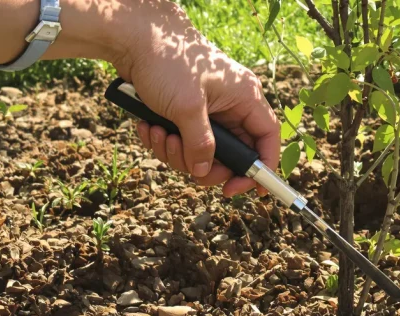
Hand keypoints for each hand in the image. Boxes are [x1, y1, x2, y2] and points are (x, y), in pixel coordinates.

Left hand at [113, 2, 279, 196]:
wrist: (132, 39)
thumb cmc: (167, 61)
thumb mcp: (186, 107)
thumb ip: (200, 144)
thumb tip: (204, 172)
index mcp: (245, 98)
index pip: (267, 138)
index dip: (264, 167)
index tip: (252, 191)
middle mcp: (232, 106)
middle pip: (233, 153)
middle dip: (208, 165)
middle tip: (190, 170)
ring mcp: (209, 111)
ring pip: (205, 152)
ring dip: (179, 153)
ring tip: (158, 135)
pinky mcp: (187, 114)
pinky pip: (184, 142)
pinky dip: (166, 143)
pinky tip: (149, 128)